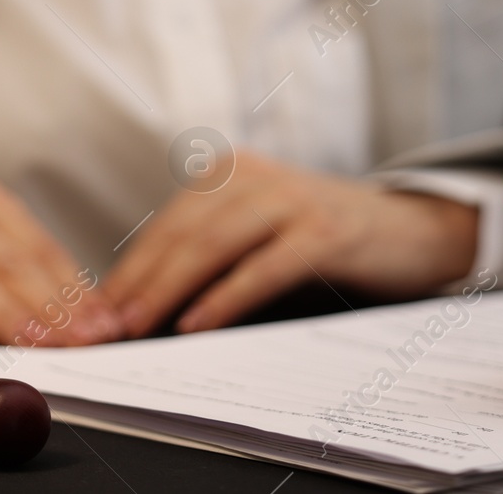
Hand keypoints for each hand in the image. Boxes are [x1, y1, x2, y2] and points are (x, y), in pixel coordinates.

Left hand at [104, 149, 477, 335]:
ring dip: (168, 290)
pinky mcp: (326, 230)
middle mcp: (256, 177)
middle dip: (136, 284)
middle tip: (100, 329)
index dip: (125, 272)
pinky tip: (198, 323)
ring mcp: (293, 199)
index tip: (91, 317)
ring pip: (213, 244)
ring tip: (135, 328)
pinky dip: (226, 296)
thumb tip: (137, 311)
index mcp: (231, 174)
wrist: (411, 231)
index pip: (164, 227)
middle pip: (180, 233)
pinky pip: (264, 265)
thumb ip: (209, 260)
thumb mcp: (260, 237)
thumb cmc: (323, 243)